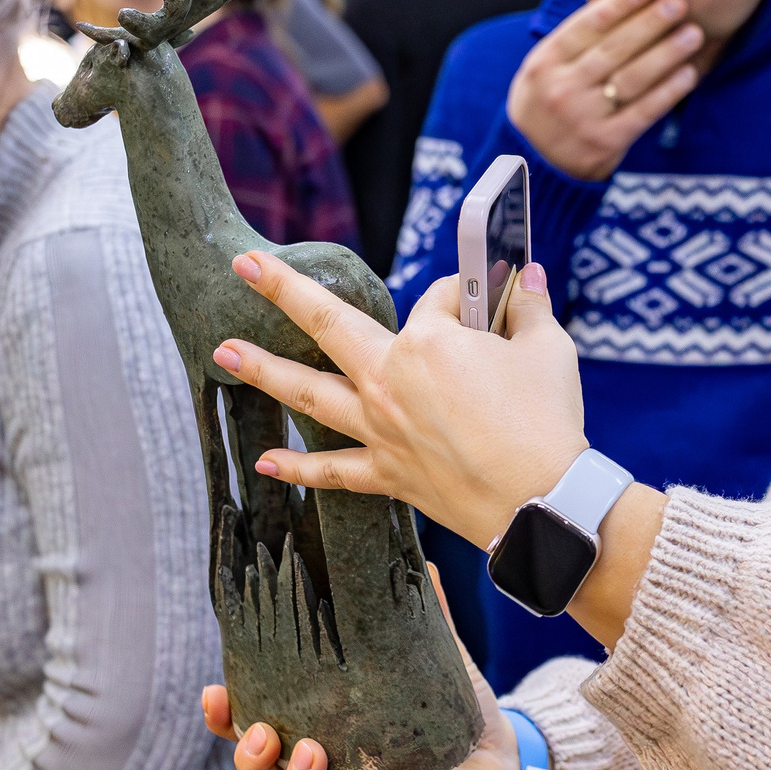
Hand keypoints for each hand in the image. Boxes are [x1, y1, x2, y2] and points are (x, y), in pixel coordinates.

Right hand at [199, 567, 530, 769]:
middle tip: (263, 734)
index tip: (214, 692)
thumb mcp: (428, 655)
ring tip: (310, 753)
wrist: (500, 757)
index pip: (257, 727)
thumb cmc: (445, 708)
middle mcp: (334, 764)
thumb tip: (417, 553)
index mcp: (321, 726)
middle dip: (253, 760)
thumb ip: (418, 612)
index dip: (227, 719)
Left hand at [214, 257, 584, 549]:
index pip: (438, 300)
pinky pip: (334, 471)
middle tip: (242, 265)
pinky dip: (299, 469)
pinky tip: (265, 463)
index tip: (493, 306)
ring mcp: (381, 429)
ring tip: (222, 352)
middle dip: (282, 289)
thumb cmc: (548, 422)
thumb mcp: (549, 350)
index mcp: (429, 342)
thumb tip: (527, 280)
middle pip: (329, 323)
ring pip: (310, 393)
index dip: (468, 299)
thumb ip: (531, 309)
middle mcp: (390, 380)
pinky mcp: (388, 474)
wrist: (542, 504)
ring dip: (261, 371)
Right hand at [505, 0, 701, 180]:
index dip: (618, 4)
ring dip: (666, 53)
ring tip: (692, 33)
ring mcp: (583, 117)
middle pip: (613, 49)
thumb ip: (578, 37)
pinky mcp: (606, 142)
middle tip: (678, 2)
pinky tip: (688, 73)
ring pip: (632, 78)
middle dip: (649, 22)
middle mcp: (561, 88)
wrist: (533, 161)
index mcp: (544, 62)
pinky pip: (644, 112)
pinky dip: (668, 91)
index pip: (585, 26)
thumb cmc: (549, 100)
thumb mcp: (546, 66)